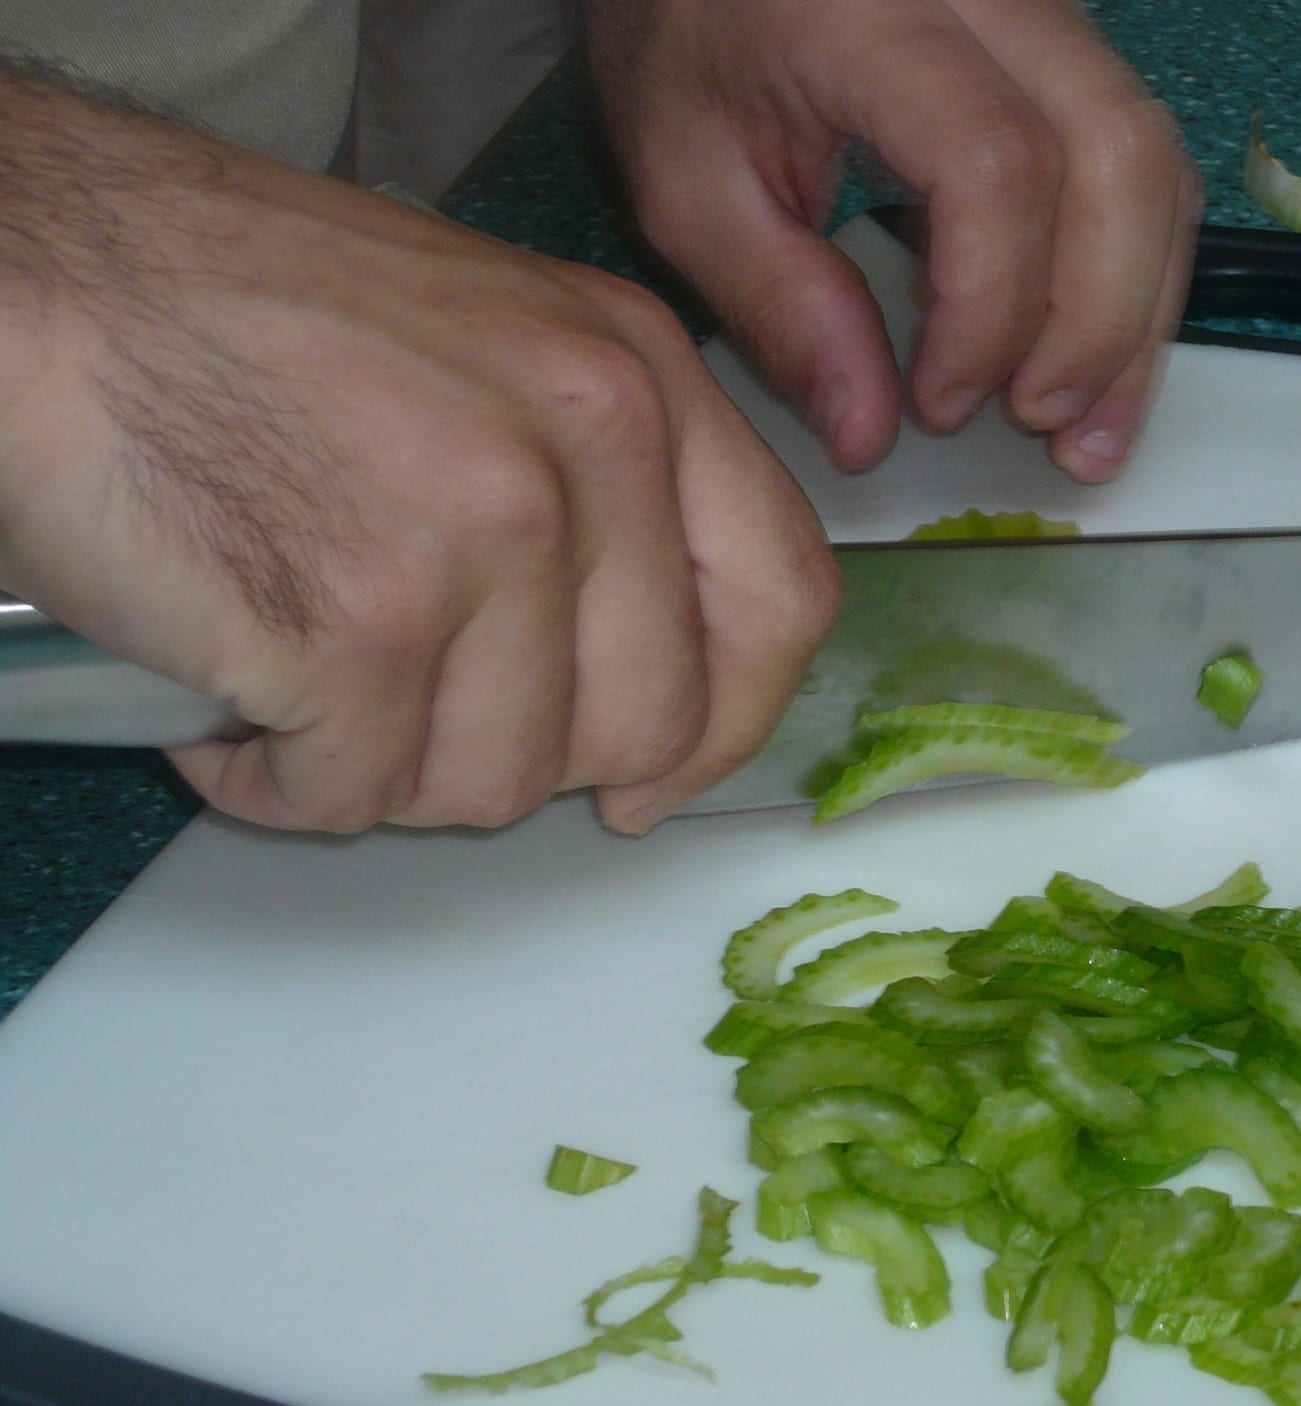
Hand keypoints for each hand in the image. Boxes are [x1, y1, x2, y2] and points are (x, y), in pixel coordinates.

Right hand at [0, 72, 839, 834]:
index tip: (657, 773)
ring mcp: (483, 532)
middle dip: (522, 757)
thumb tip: (659, 669)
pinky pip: (359, 792)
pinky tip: (230, 695)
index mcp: (639, 371)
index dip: (729, 720)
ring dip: (387, 768)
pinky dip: (281, 778)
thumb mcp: (489, 343)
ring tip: (299, 675)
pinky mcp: (364, 621)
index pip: (782, 596)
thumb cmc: (228, 308)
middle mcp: (589, 444)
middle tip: (409, 715)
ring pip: (500, 779)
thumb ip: (601, 487)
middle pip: (644, 721)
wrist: (29, 274)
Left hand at [583, 0, 1203, 483]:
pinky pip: (1146, 156)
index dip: (989, 310)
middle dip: (1097, 320)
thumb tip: (871, 434)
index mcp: (873, 16)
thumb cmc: (690, 45)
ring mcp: (1049, 6)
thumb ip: (780, 307)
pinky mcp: (1073, 41)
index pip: (994, 164)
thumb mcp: (690, 185)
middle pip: (1115, 155)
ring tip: (1089, 427)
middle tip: (1044, 425)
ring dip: (1138, 311)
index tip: (938, 403)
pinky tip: (1099, 360)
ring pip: (1154, 158)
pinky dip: (1137, 270)